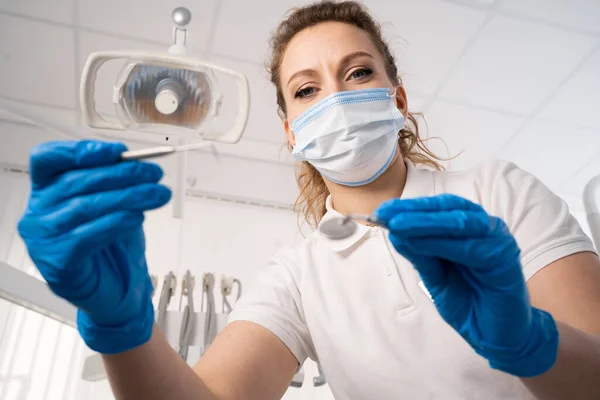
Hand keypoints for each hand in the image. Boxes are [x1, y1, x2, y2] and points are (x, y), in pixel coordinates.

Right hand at [18, 141, 170, 353]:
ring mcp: (42, 239)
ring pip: (85, 206)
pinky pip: (87, 236)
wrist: (114, 288)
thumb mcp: (114, 203)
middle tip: (153, 173)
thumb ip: (116, 181)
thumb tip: (138, 162)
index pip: (47, 158)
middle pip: (75, 181)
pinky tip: (138, 216)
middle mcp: (37, 212)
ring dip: (128, 197)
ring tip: (157, 194)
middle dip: (121, 174)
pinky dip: (116, 222)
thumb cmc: (110, 242)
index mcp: (45, 190)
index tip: (118, 152)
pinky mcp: (57, 263)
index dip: (79, 150)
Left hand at [375, 194, 558, 376]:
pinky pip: (472, 247)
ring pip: (459, 223)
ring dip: (425, 223)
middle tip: (385, 214)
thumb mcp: (435, 276)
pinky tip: (418, 243)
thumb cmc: (467, 302)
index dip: (410, 207)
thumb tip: (395, 231)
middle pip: (449, 209)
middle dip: (414, 211)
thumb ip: (420, 254)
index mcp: (470, 227)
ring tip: (397, 225)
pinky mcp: (505, 260)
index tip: (382, 211)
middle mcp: (486, 228)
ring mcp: (498, 241)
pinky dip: (442, 243)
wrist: (494, 335)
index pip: (439, 207)